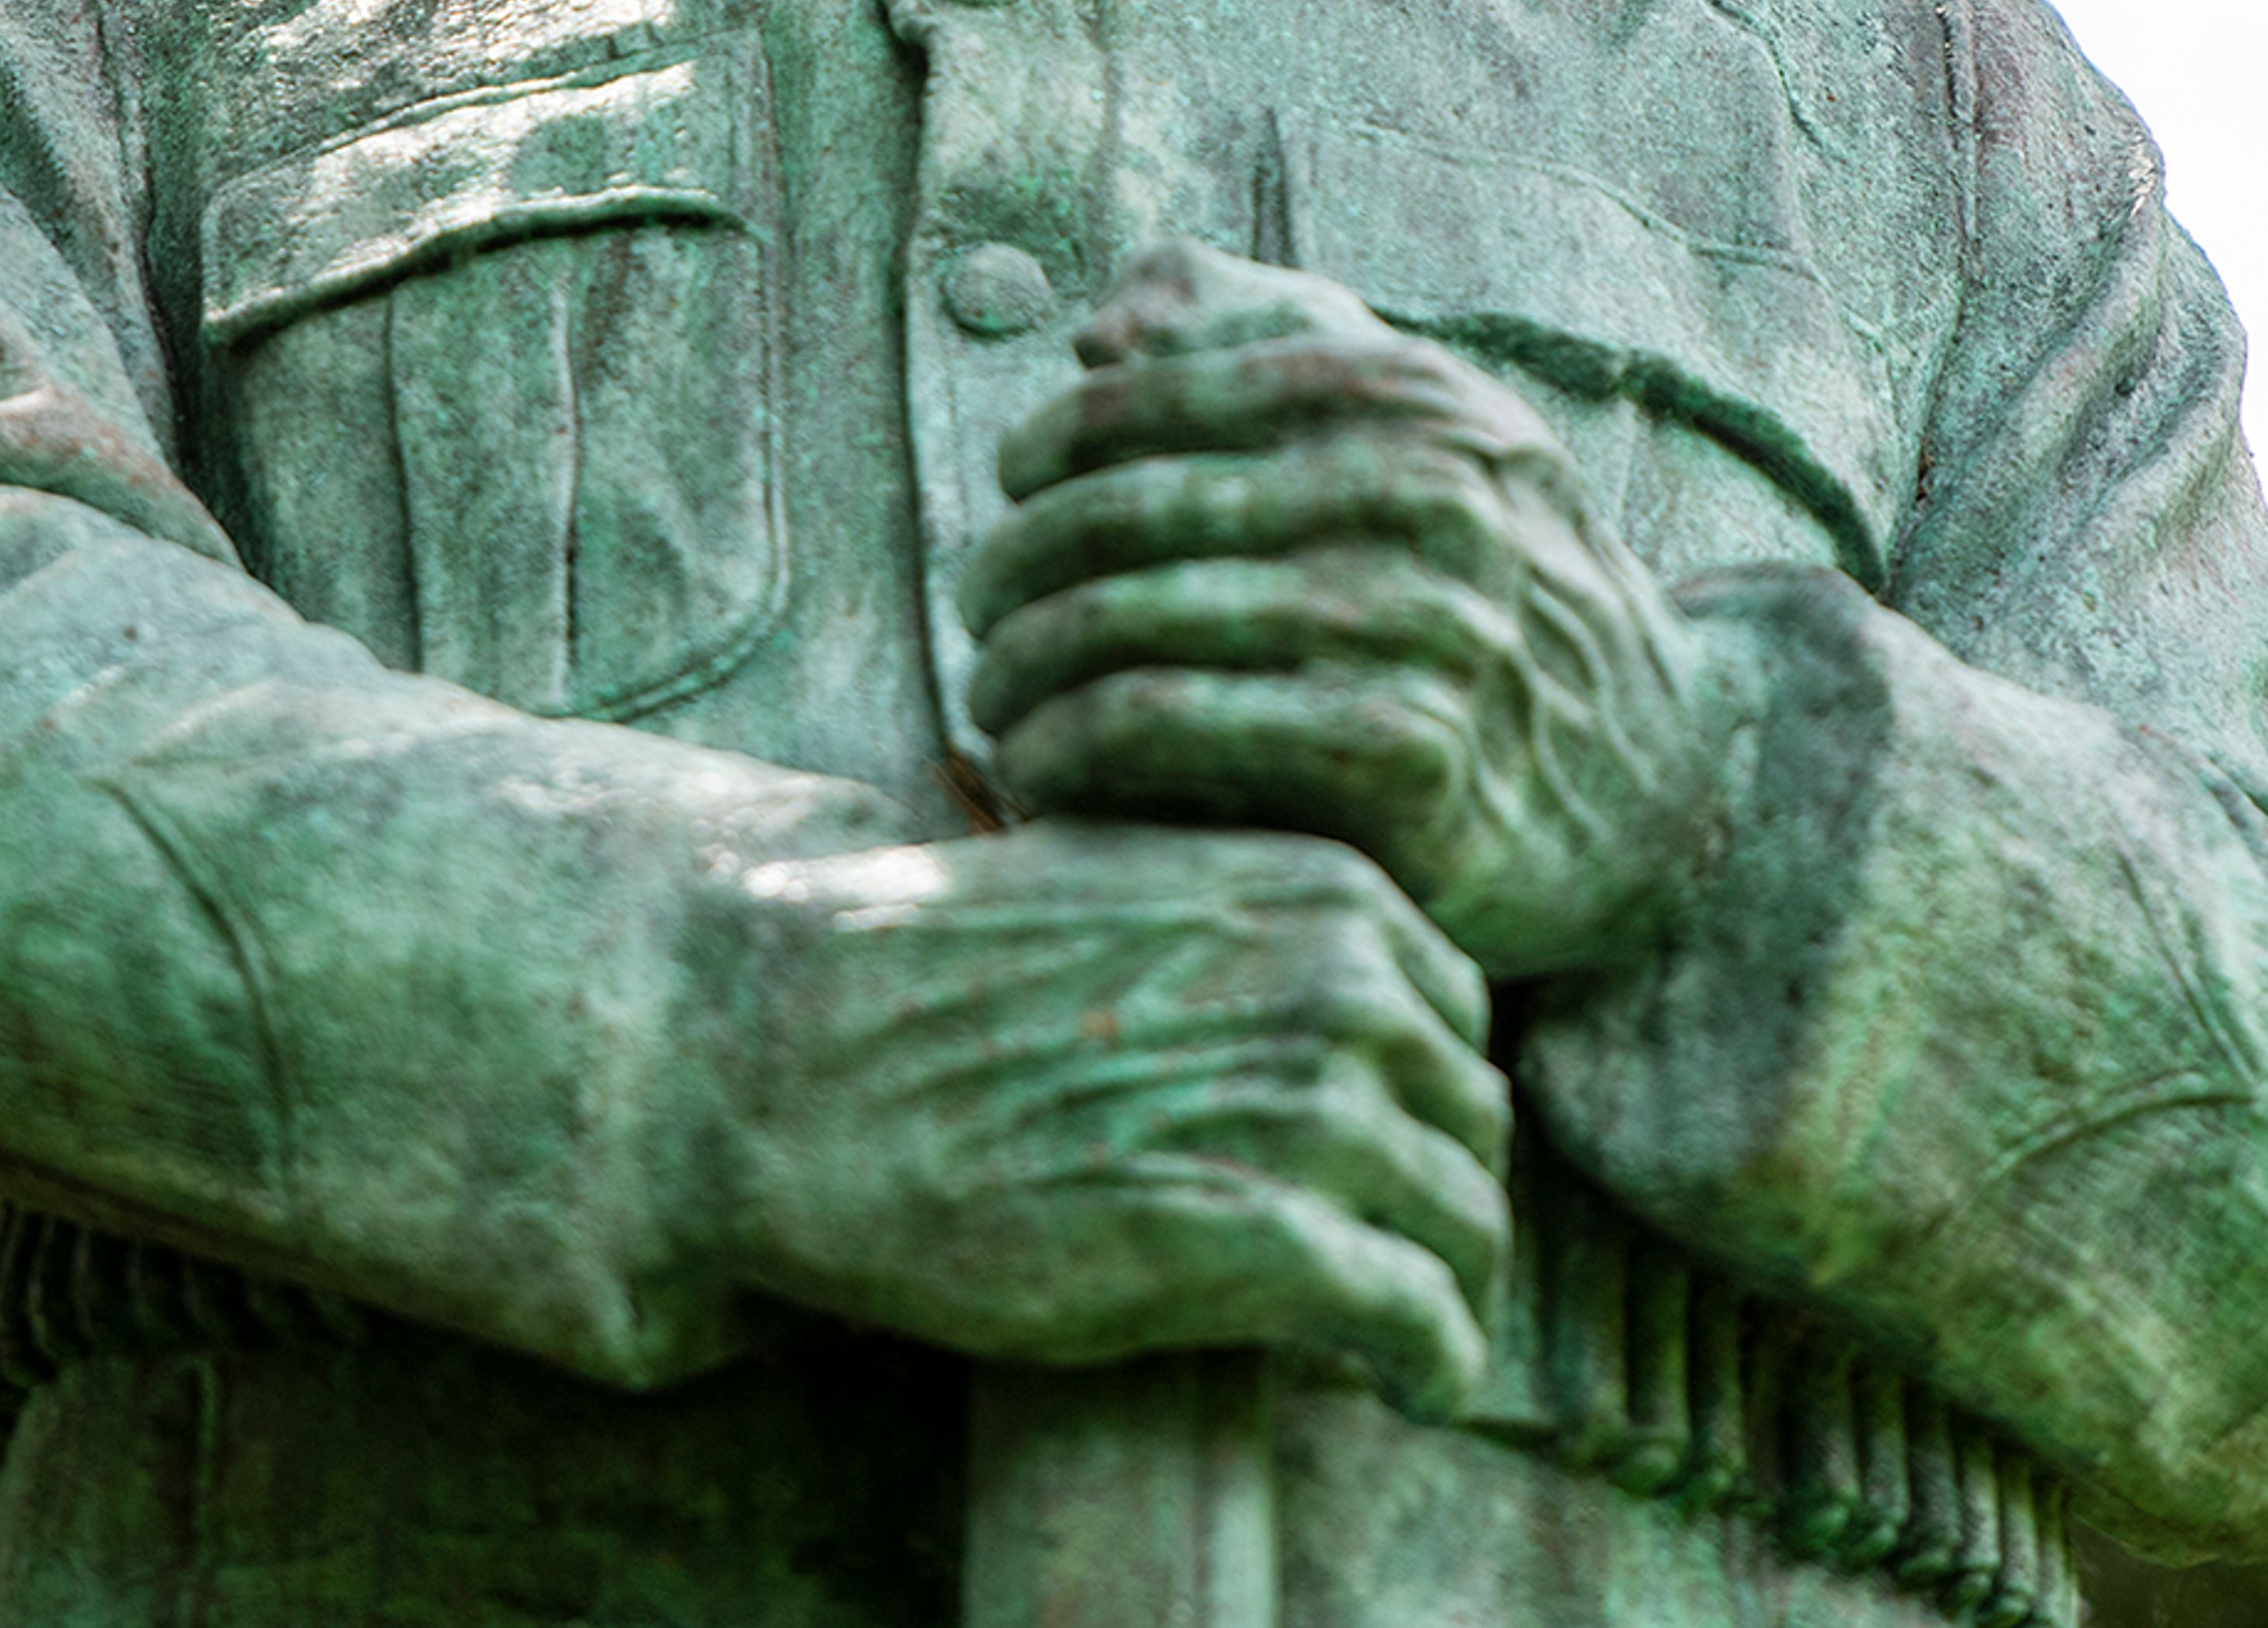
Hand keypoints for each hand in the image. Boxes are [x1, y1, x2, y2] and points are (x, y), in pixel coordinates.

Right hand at [685, 816, 1506, 1419]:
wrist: (797, 1051)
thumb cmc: (935, 975)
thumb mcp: (1119, 882)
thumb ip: (1241, 924)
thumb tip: (1322, 991)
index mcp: (1309, 887)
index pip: (1454, 1009)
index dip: (1430, 1093)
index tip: (1395, 1156)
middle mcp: (1333, 982)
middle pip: (1471, 1119)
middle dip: (1447, 1197)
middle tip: (1405, 1264)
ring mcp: (1300, 1106)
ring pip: (1464, 1222)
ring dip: (1455, 1293)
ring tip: (1417, 1341)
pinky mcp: (1250, 1239)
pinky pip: (1416, 1318)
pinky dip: (1435, 1361)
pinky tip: (1414, 1385)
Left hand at [959, 240, 1729, 980]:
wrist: (1660, 781)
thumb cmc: (1490, 583)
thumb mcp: (1419, 427)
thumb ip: (1259, 333)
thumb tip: (1106, 325)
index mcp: (1409, 393)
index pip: (1151, 389)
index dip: (1052, 444)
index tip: (1017, 495)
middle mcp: (1421, 492)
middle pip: (1117, 513)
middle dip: (1012, 569)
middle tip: (981, 617)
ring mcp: (1419, 627)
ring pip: (1121, 625)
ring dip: (1019, 671)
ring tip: (997, 701)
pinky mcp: (1402, 762)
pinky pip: (1161, 730)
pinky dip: (1069, 752)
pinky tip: (1049, 776)